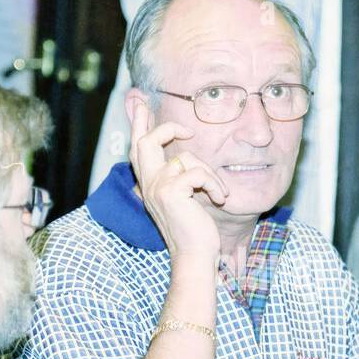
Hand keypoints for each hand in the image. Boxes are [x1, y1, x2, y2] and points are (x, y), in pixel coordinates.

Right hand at [128, 103, 227, 262]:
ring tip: (218, 193)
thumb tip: (182, 157)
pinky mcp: (170, 192)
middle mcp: (148, 183)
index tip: (139, 102)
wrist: (195, 255)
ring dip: (210, 172)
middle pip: (145, 141)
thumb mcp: (185, 198)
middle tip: (188, 129)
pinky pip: (198, 172)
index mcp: (150, 183)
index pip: (138, 148)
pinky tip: (219, 199)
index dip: (139, 123)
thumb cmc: (195, 230)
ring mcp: (156, 187)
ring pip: (185, 157)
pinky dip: (214, 184)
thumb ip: (180, 176)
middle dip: (164, 128)